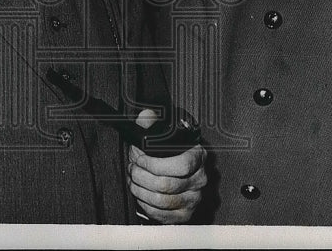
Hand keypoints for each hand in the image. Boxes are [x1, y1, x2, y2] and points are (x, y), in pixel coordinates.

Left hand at [127, 108, 206, 223]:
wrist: (179, 171)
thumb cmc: (170, 152)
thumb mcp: (165, 133)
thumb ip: (152, 121)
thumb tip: (145, 116)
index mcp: (198, 157)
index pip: (181, 165)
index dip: (154, 163)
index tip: (139, 157)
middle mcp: (200, 179)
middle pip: (166, 184)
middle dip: (141, 176)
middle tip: (131, 168)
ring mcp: (194, 199)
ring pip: (161, 200)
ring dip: (140, 190)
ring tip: (133, 180)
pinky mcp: (184, 215)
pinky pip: (161, 214)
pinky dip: (145, 204)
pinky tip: (140, 194)